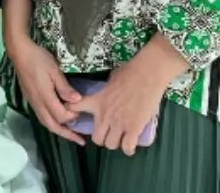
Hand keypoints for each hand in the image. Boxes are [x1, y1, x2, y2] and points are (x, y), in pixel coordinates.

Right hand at [8, 34, 84, 145]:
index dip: (73, 117)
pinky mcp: (30, 98)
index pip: (61, 116)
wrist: (19, 52)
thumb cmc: (38, 59)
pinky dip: (52, 123)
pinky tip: (58, 120)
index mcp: (44, 97)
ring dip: (59, 130)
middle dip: (66, 135)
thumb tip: (76, 101)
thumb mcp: (54, 70)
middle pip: (52, 125)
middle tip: (80, 141)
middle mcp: (37, 103)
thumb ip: (64, 87)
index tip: (82, 112)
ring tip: (70, 134)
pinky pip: (42, 116)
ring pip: (46, 122)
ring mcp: (32, 102)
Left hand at [67, 34, 186, 155]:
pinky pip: (127, 147)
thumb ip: (105, 90)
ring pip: (111, 145)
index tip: (75, 117)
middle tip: (110, 133)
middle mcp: (105, 115)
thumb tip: (108, 92)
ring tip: (122, 138)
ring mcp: (119, 123)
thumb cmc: (129, 72)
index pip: (75, 108)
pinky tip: (131, 143)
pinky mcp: (134, 128)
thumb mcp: (110, 80)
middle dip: (103, 138)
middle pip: (97, 139)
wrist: (147, 74)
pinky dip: (129, 148)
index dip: (72, 114)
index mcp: (97, 101)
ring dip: (116, 143)